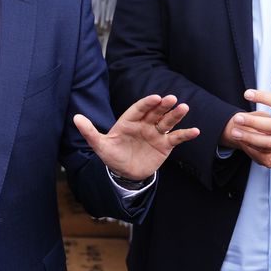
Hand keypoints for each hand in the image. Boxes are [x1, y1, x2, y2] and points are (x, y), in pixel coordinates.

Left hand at [73, 94, 198, 180]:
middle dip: (163, 106)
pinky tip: (195, 131)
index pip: (139, 109)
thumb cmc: (112, 155)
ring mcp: (155, 133)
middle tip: (172, 99)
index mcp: (129, 120)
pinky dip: (185, 134)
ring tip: (184, 107)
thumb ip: (89, 132)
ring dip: (176, 115)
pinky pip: (176, 138)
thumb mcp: (99, 145)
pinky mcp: (164, 145)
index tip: (156, 97)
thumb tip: (75, 118)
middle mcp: (144, 124)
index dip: (147, 103)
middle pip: (155, 112)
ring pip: (167, 122)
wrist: (124, 173)